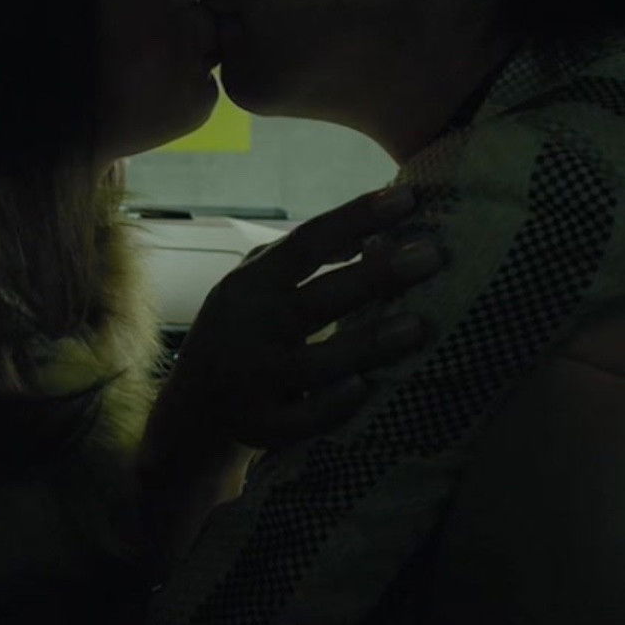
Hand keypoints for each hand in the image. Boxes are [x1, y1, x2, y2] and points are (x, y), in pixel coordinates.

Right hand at [162, 184, 442, 451]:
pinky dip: (332, 406)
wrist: (192, 407)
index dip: (356, 217)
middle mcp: (251, 326)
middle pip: (319, 298)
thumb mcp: (257, 285)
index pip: (307, 242)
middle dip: (377, 275)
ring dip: (369, 343)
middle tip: (431, 256)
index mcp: (252, 284)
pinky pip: (302, 418)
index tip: (407, 199)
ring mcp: (254, 379)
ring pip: (317, 362)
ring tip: (419, 325)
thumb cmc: (243, 330)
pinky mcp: (261, 425)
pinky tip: (365, 388)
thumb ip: (305, 257)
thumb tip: (373, 231)